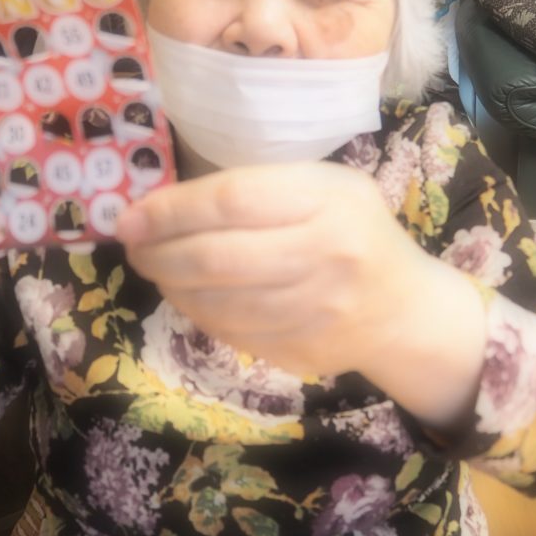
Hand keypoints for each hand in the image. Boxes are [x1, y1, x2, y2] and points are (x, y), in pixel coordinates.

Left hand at [117, 163, 485, 422]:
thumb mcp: (325, 186)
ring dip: (170, 285)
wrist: (404, 308)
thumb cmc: (354, 230)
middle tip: (132, 246)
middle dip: (158, 252)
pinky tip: (187, 295)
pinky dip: (196, 312)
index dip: (171, 210)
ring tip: (154, 267)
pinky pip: (230, 332)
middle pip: (216, 256)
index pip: (232, 200)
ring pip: (216, 301)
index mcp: (328, 200)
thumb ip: (260, 187)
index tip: (131, 216)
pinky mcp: (302, 350)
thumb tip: (165, 206)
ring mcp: (314, 310)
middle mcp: (324, 254)